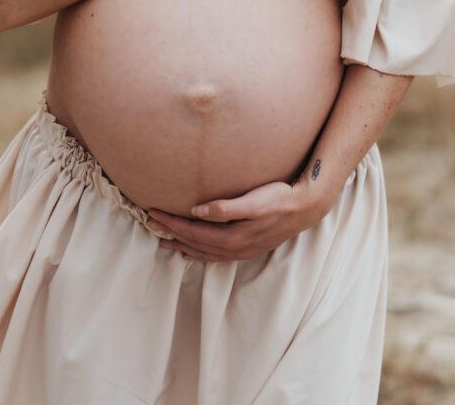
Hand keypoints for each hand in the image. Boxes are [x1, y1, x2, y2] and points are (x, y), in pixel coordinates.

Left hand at [147, 178, 334, 262]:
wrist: (304, 209)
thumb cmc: (278, 198)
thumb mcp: (254, 200)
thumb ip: (226, 208)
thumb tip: (198, 211)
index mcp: (233, 237)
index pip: (193, 231)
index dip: (172, 223)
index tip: (153, 212)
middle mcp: (234, 248)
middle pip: (195, 243)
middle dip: (172, 234)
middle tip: (150, 224)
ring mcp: (241, 250)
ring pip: (204, 252)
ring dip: (182, 246)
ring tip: (164, 240)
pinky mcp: (246, 247)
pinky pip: (215, 255)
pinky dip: (199, 253)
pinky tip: (193, 250)